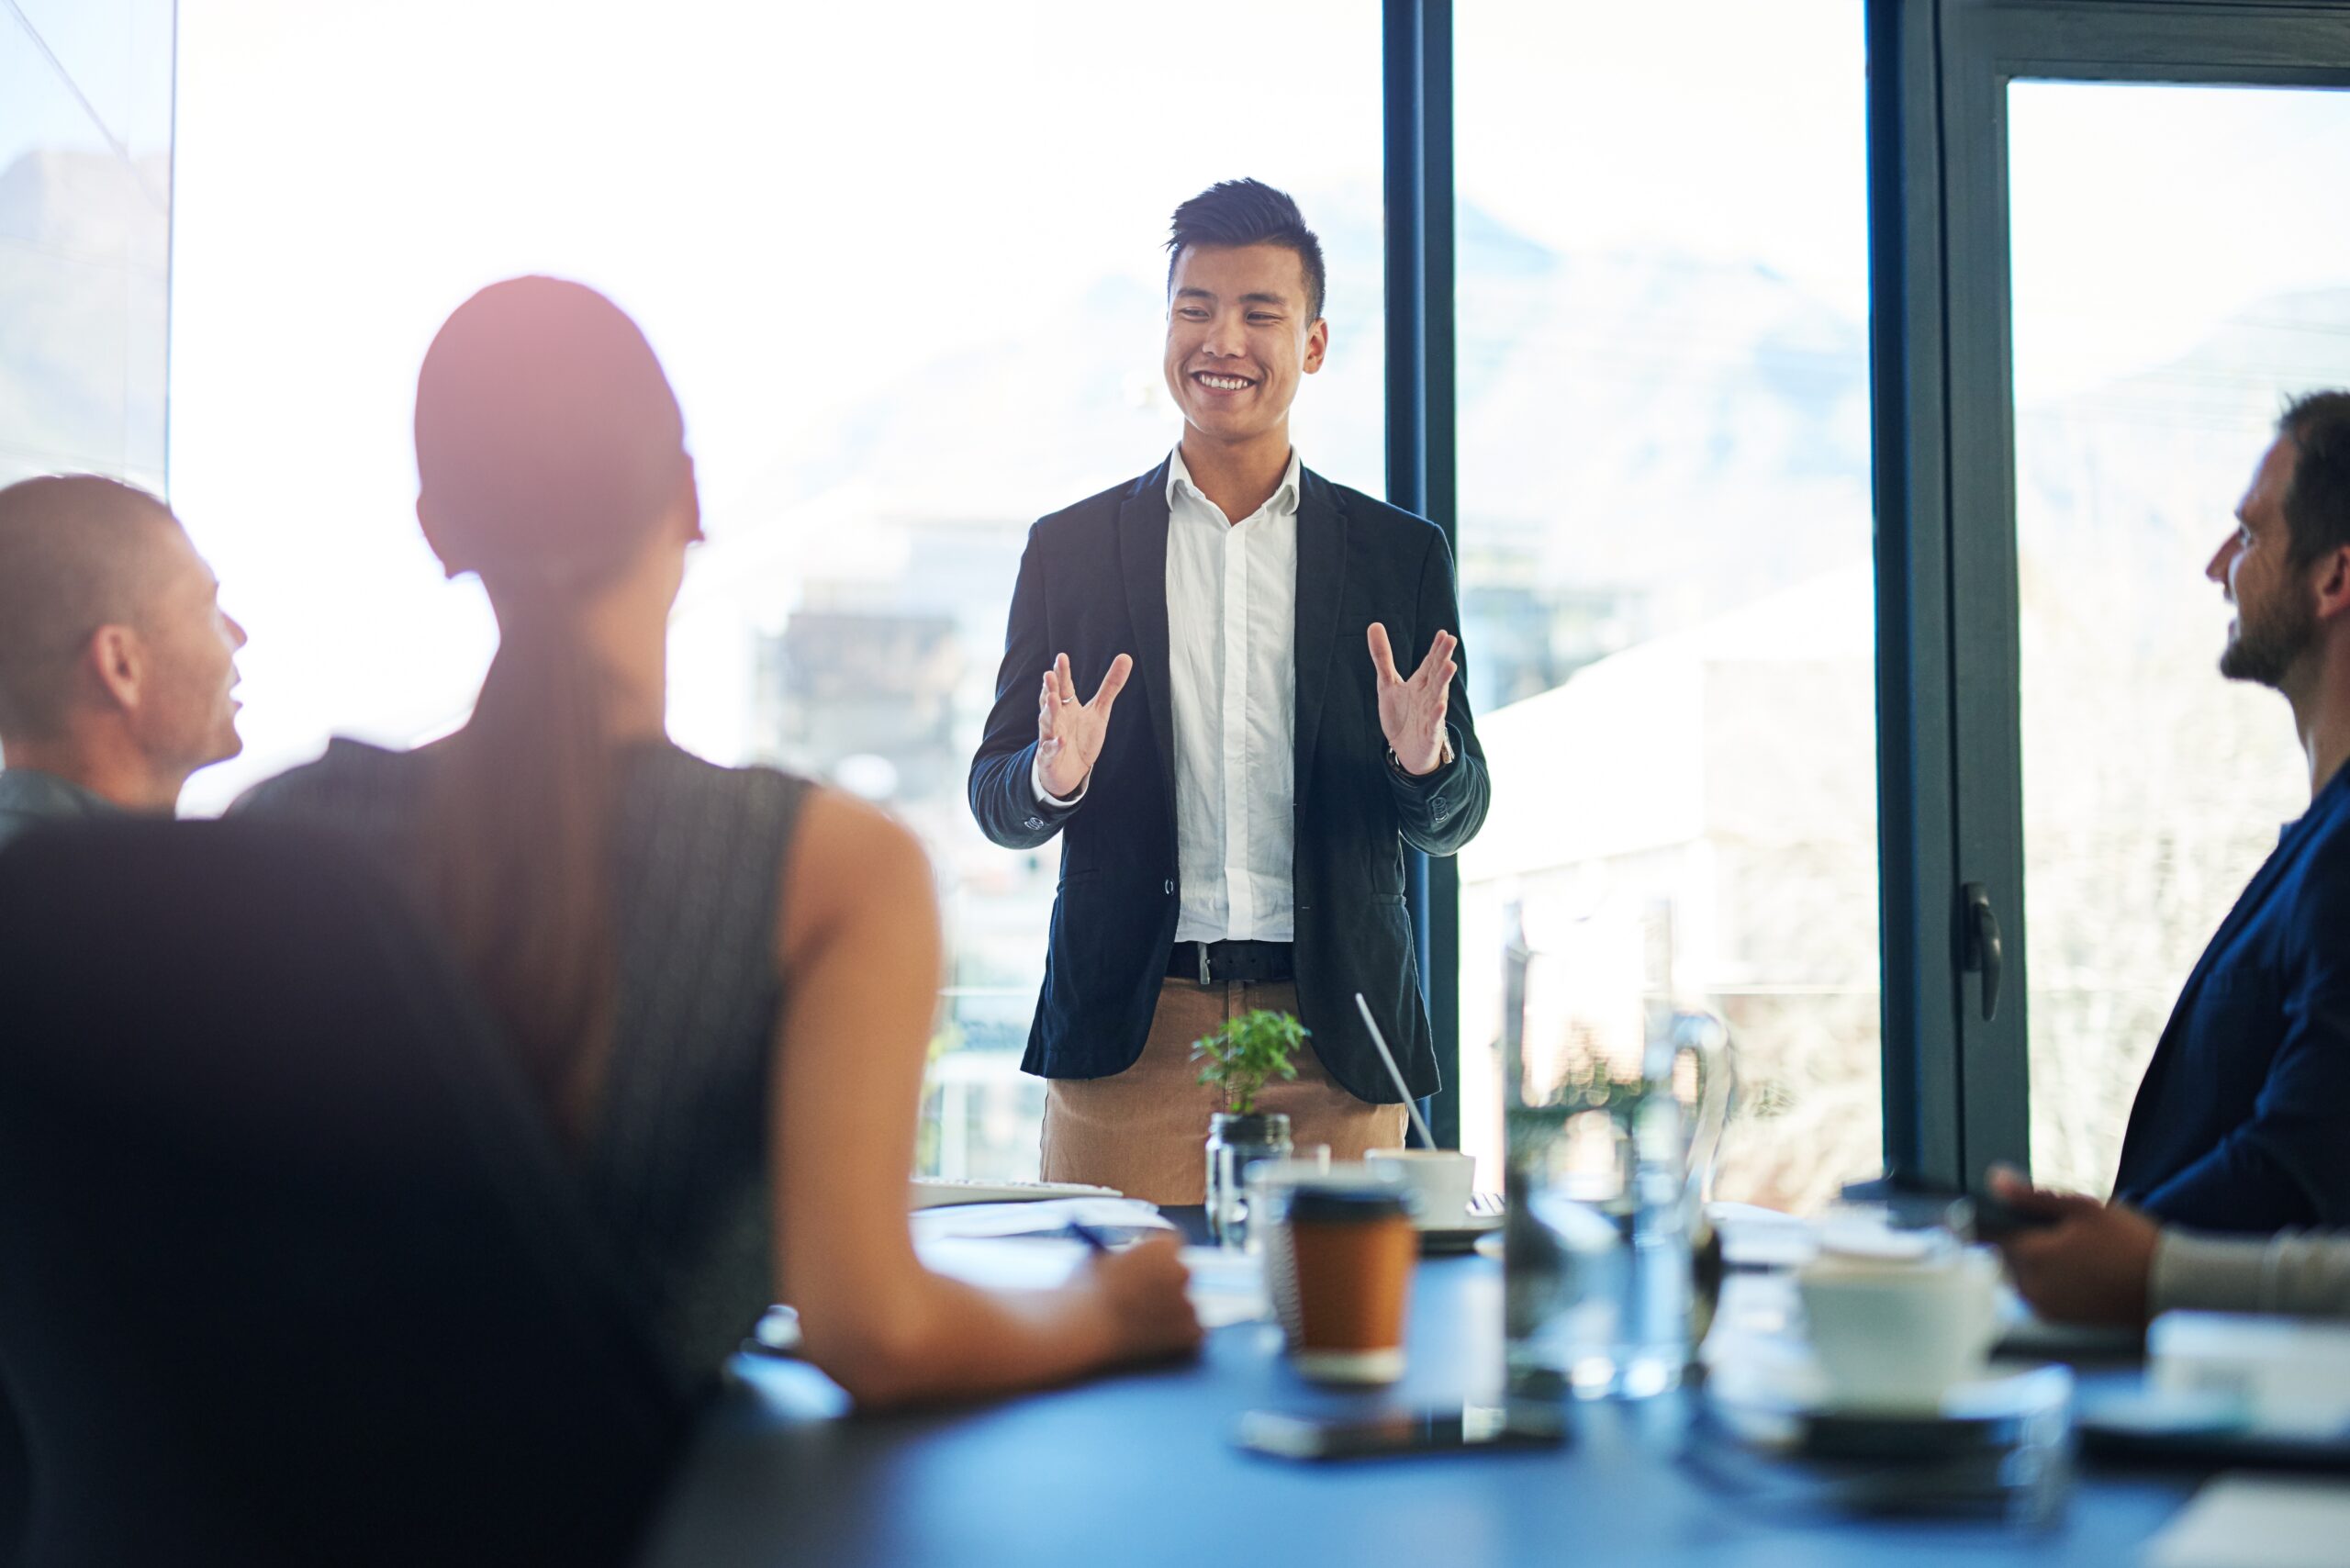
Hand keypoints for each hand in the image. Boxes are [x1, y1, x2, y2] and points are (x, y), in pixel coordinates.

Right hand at [1036, 651, 1131, 798]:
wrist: (1069, 771)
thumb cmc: (1081, 737)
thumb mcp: (1099, 710)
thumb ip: (1110, 685)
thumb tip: (1126, 656)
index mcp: (1067, 706)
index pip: (1064, 686)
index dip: (1063, 673)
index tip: (1061, 657)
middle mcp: (1056, 718)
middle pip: (1051, 701)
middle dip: (1050, 688)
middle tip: (1049, 674)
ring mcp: (1050, 737)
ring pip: (1048, 722)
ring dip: (1049, 711)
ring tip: (1053, 699)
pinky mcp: (1049, 757)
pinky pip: (1050, 750)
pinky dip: (1054, 745)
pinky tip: (1060, 740)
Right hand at [1079, 1233, 1202, 1364]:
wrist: (1081, 1330)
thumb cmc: (1083, 1293)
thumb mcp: (1100, 1259)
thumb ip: (1124, 1258)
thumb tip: (1132, 1261)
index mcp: (1163, 1247)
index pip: (1172, 1244)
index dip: (1158, 1257)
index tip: (1148, 1268)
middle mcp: (1182, 1271)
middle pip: (1181, 1273)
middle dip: (1167, 1284)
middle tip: (1146, 1298)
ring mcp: (1189, 1304)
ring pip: (1186, 1305)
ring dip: (1171, 1312)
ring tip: (1140, 1323)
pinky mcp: (1191, 1334)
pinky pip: (1191, 1332)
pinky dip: (1176, 1337)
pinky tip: (1150, 1339)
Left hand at [1367, 623, 1456, 775]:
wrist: (1406, 750)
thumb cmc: (1401, 714)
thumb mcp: (1387, 684)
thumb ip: (1383, 656)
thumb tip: (1374, 625)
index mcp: (1420, 683)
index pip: (1430, 662)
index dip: (1436, 648)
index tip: (1443, 633)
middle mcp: (1428, 696)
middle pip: (1436, 674)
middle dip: (1443, 658)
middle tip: (1451, 640)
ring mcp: (1431, 714)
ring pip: (1438, 695)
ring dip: (1444, 681)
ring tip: (1450, 666)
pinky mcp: (1429, 733)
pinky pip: (1434, 723)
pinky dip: (1437, 715)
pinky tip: (1439, 704)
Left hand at [1986, 1164, 2159, 1326]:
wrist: (2171, 1288)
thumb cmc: (2131, 1244)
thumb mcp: (2082, 1208)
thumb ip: (2031, 1196)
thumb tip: (1995, 1180)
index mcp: (2030, 1255)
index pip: (1986, 1234)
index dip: (1988, 1219)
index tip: (1996, 1212)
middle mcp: (2030, 1287)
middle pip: (2005, 1254)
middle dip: (2022, 1239)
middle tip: (2062, 1231)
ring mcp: (2044, 1307)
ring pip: (2021, 1275)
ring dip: (2036, 1261)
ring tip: (2078, 1252)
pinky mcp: (2060, 1321)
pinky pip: (2039, 1295)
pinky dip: (2050, 1281)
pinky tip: (2082, 1272)